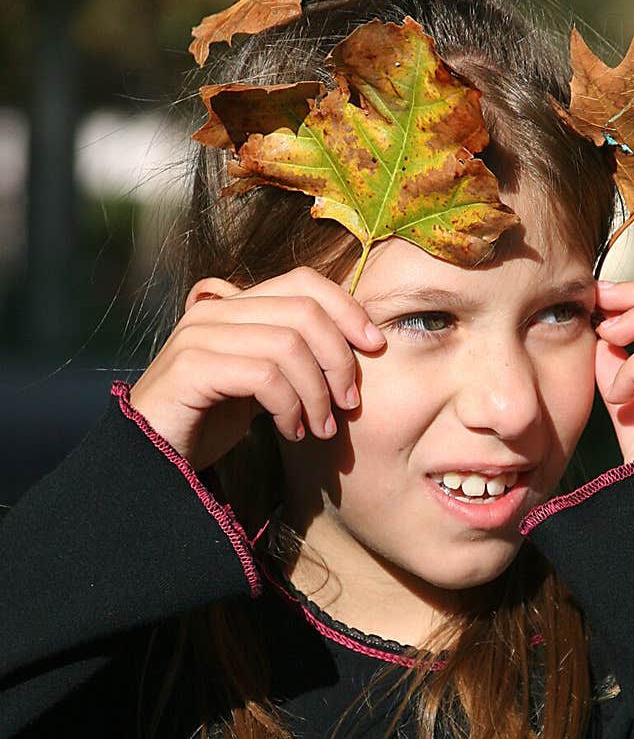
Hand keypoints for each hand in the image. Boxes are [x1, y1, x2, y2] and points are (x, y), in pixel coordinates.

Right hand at [127, 266, 385, 471]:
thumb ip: (294, 357)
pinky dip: (289, 406)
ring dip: (317, 393)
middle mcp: (214, 310)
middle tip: (349, 404)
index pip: (304, 280)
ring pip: (288, 344)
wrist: (152, 457)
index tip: (376, 347)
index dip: (348, 308)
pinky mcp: (190, 367)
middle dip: (339, 359)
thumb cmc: (210, 421)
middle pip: (304, 310)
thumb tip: (357, 345)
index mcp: (235, 304)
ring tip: (320, 427)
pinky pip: (263, 375)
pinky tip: (291, 432)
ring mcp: (199, 335)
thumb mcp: (262, 382)